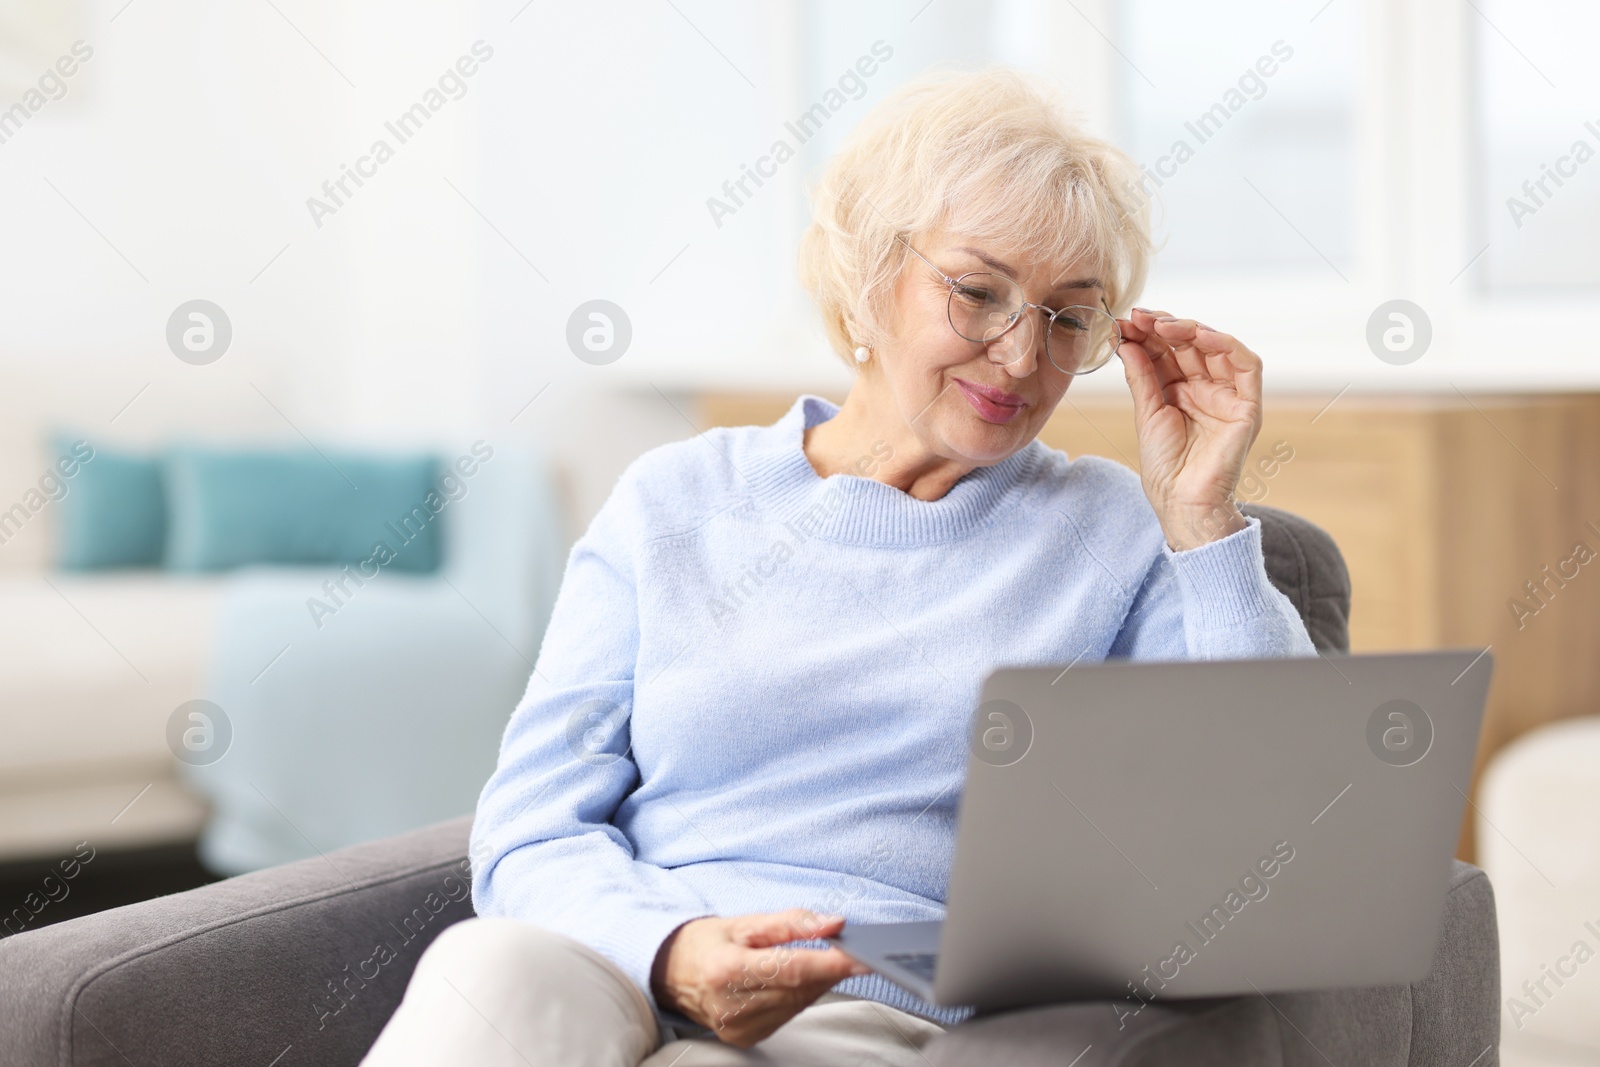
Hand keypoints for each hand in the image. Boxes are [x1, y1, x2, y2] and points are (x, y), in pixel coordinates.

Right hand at [650, 909, 868, 1046]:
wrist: (672, 973)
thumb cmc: (709, 942)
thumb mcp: (746, 921)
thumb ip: (792, 923)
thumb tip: (834, 924)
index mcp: (727, 970)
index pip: (791, 970)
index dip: (830, 964)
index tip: (862, 957)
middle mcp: (731, 1005)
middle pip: (799, 989)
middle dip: (829, 969)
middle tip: (849, 950)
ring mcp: (738, 1027)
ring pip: (799, 1004)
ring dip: (816, 982)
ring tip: (818, 960)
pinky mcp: (745, 1038)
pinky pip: (788, 1015)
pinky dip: (799, 995)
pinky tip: (795, 980)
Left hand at [1116, 308, 1262, 550]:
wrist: (1182, 502)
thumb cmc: (1164, 468)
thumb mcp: (1146, 413)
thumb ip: (1141, 376)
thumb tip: (1126, 340)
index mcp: (1180, 392)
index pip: (1168, 352)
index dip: (1149, 334)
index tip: (1125, 321)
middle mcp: (1205, 389)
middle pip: (1190, 345)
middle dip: (1165, 326)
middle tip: (1140, 317)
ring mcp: (1227, 396)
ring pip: (1217, 348)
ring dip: (1191, 330)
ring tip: (1163, 325)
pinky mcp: (1247, 406)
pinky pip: (1247, 366)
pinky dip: (1226, 345)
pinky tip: (1200, 335)